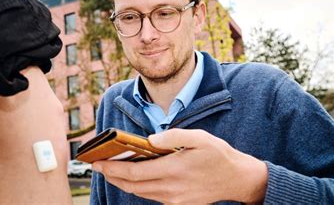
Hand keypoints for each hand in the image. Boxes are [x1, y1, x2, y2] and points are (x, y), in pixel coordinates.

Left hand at [92, 129, 267, 203]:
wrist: (237, 179)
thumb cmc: (218, 155)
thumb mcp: (199, 137)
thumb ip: (173, 136)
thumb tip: (150, 139)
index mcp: (173, 170)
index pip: (133, 173)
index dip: (112, 169)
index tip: (97, 162)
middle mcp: (170, 188)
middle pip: (131, 186)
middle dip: (111, 176)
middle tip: (97, 166)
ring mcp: (173, 199)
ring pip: (139, 193)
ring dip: (122, 183)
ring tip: (111, 170)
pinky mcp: (177, 203)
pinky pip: (150, 196)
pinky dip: (137, 187)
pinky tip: (133, 177)